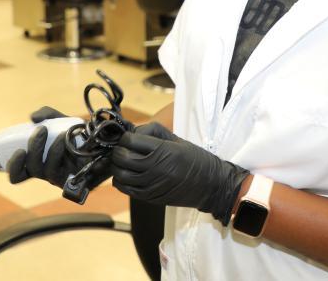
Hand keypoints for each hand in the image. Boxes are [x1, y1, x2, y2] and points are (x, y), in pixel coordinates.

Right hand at [6, 107, 110, 191]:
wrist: (106, 140)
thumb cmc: (79, 134)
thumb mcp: (63, 120)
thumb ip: (48, 114)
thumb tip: (33, 117)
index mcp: (39, 161)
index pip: (18, 173)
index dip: (14, 166)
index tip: (19, 150)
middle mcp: (47, 172)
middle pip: (32, 169)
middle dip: (34, 148)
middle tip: (41, 130)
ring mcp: (62, 178)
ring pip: (48, 171)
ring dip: (53, 150)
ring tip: (63, 134)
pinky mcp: (77, 181)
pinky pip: (68, 174)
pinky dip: (69, 157)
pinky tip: (74, 145)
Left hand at [112, 122, 248, 224]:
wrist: (210, 185)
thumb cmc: (194, 159)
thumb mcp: (176, 139)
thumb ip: (152, 132)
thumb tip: (131, 130)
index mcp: (163, 150)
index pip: (130, 140)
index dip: (125, 137)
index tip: (129, 137)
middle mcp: (155, 168)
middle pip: (121, 157)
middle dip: (119, 150)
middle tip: (124, 148)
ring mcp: (150, 184)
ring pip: (119, 174)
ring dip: (117, 166)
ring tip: (125, 161)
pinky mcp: (149, 197)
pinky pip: (124, 188)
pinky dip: (120, 180)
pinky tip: (128, 174)